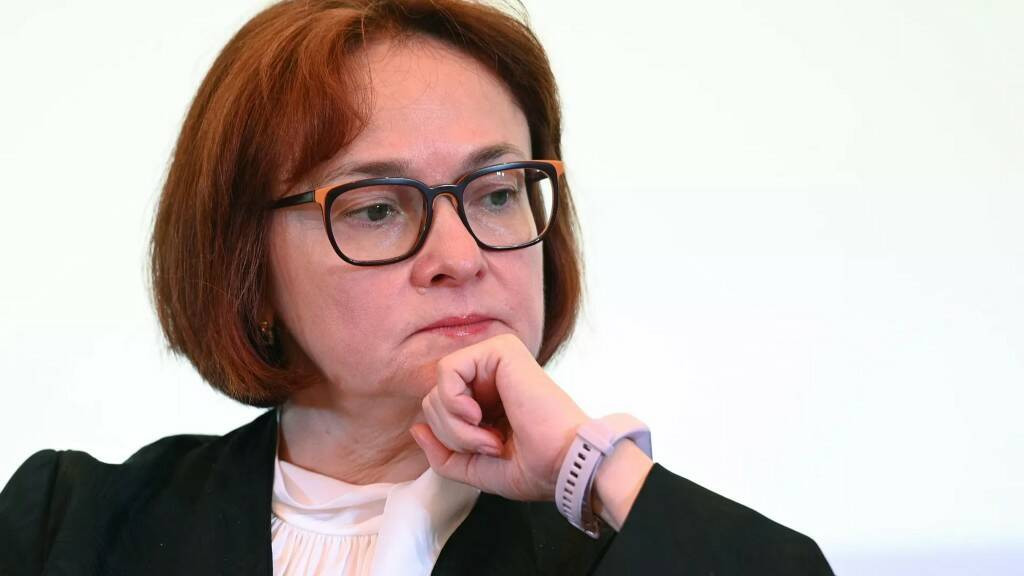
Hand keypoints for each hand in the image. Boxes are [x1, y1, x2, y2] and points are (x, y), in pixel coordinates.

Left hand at [409, 333, 588, 500]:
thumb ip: (442, 453)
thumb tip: (415, 429)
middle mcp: (492, 376)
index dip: (451, 440)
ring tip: (489, 437)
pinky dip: (454, 402)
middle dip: (451, 433)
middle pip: (433, 399)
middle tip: (489, 446)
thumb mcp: (475, 468)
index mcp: (489, 400)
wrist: (563, 463)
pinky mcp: (501, 349)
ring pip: (437, 386)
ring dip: (455, 424)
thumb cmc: (533, 468)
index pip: (439, 411)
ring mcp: (497, 359)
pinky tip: (478, 415)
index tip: (489, 452)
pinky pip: (447, 369)